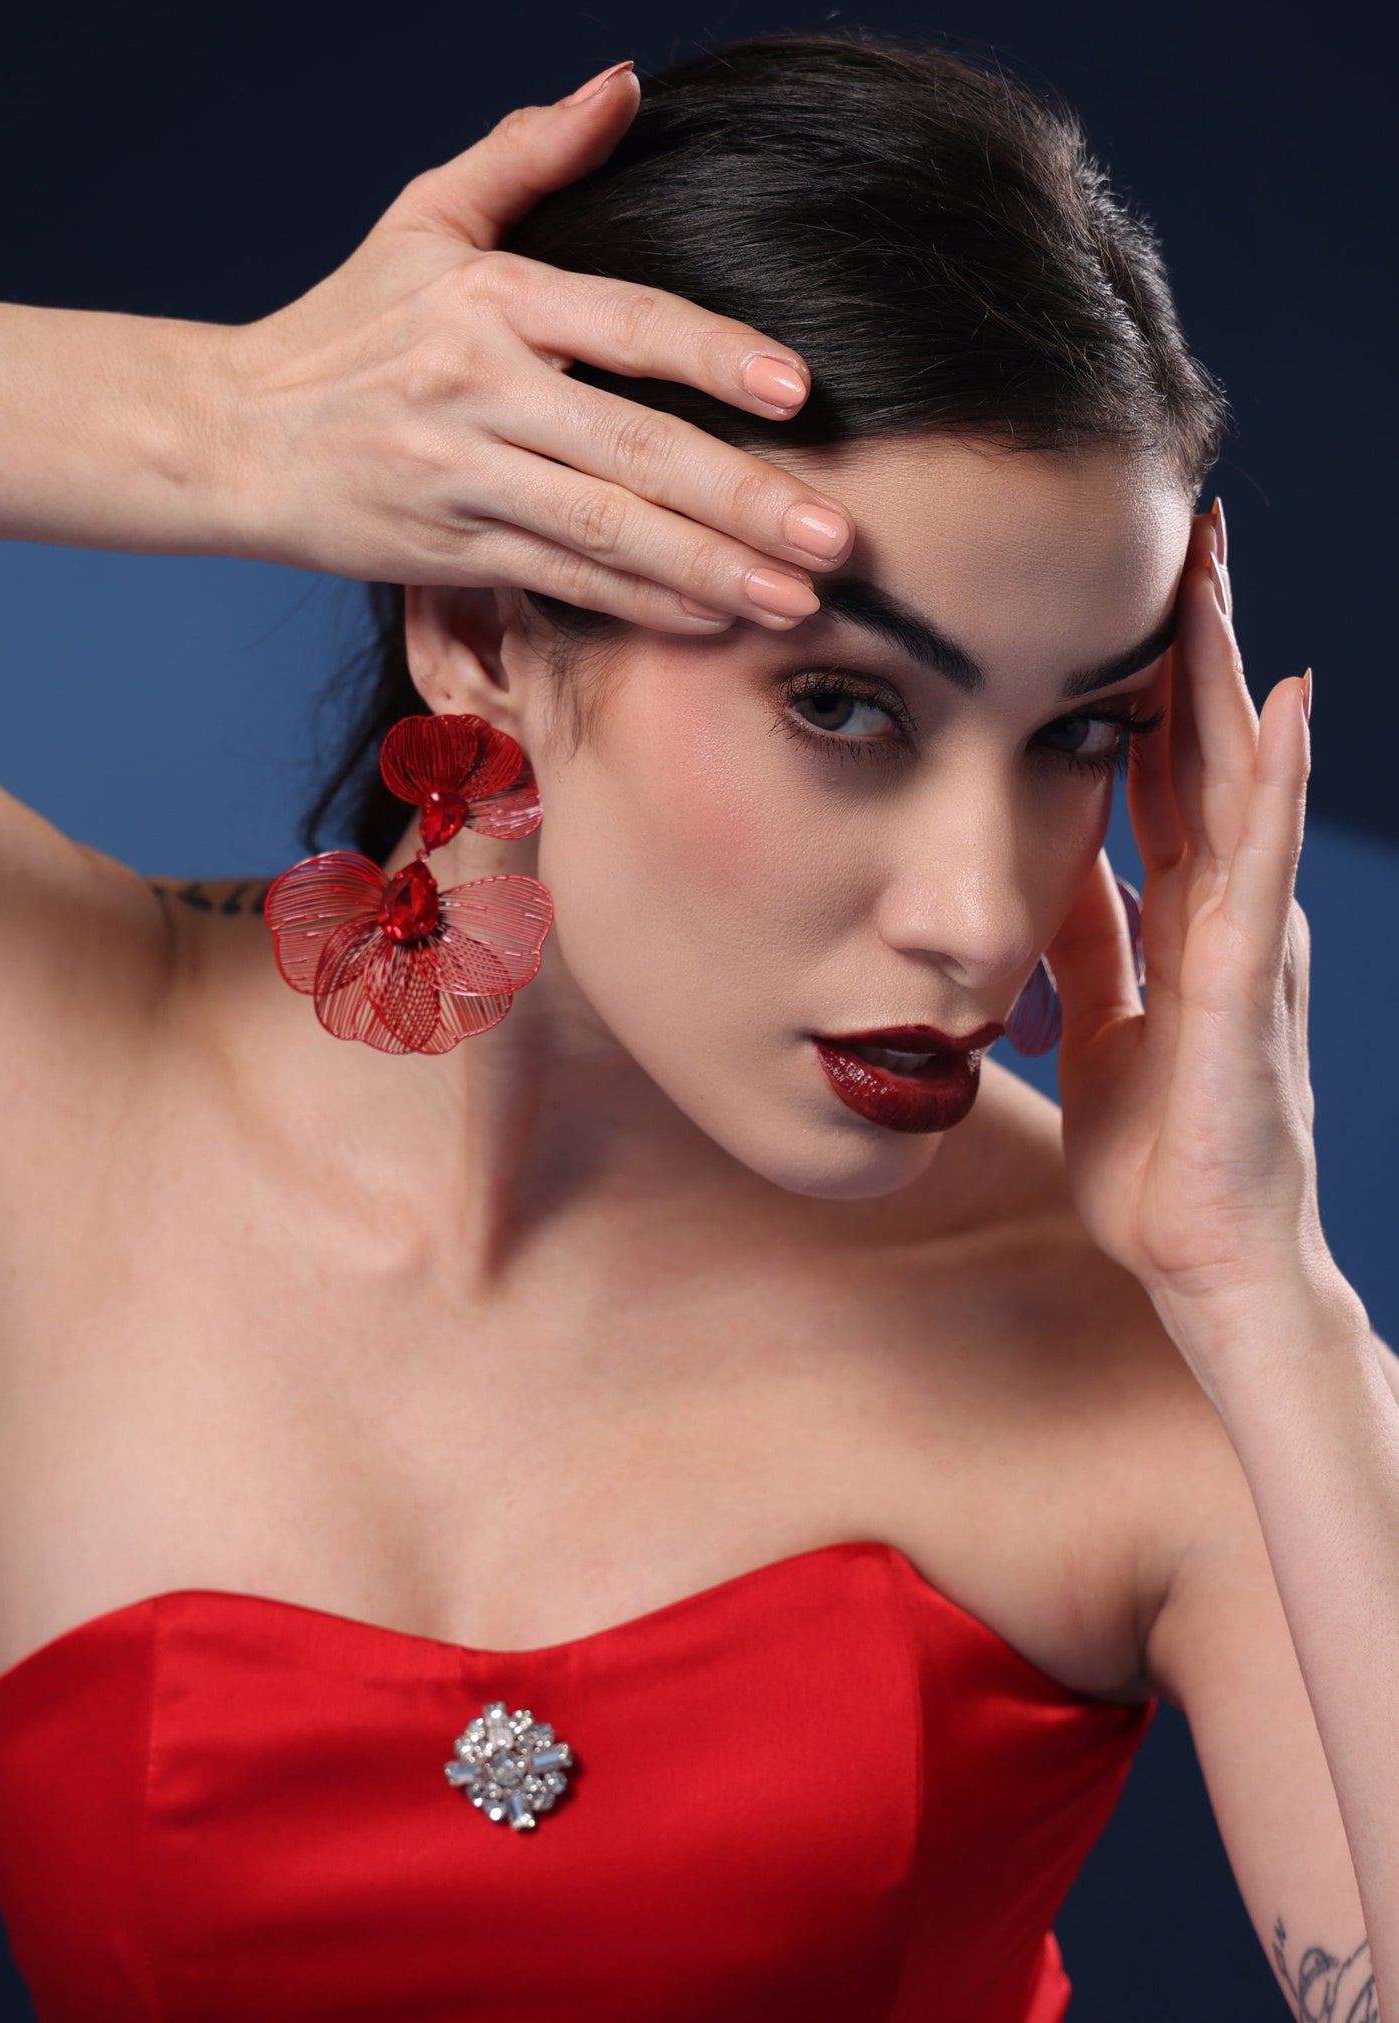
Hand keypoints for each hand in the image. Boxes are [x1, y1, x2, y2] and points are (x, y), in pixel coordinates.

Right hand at [222, 63, 852, 628]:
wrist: (233, 435)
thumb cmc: (344, 326)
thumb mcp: (424, 217)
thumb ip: (529, 154)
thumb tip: (625, 84)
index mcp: (489, 297)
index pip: (624, 321)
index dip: (712, 354)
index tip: (797, 390)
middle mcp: (477, 388)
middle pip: (633, 448)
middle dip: (744, 497)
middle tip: (838, 535)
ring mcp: (462, 476)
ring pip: (604, 530)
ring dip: (710, 570)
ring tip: (799, 601)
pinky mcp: (448, 549)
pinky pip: (561, 581)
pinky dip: (640, 605)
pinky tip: (714, 621)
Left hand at [1043, 507, 1348, 1361]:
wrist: (1207, 1263)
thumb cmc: (1160, 1156)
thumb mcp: (1102, 1019)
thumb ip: (1091, 941)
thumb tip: (1050, 862)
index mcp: (1186, 917)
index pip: (1163, 772)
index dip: (1143, 682)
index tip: (1122, 587)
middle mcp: (1228, 910)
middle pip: (1203, 750)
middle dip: (1190, 642)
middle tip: (1180, 527)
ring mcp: (1248, 941)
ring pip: (1236, 781)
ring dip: (1225, 672)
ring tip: (1215, 569)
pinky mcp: (1249, 987)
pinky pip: (1257, 867)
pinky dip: (1268, 784)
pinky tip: (1273, 703)